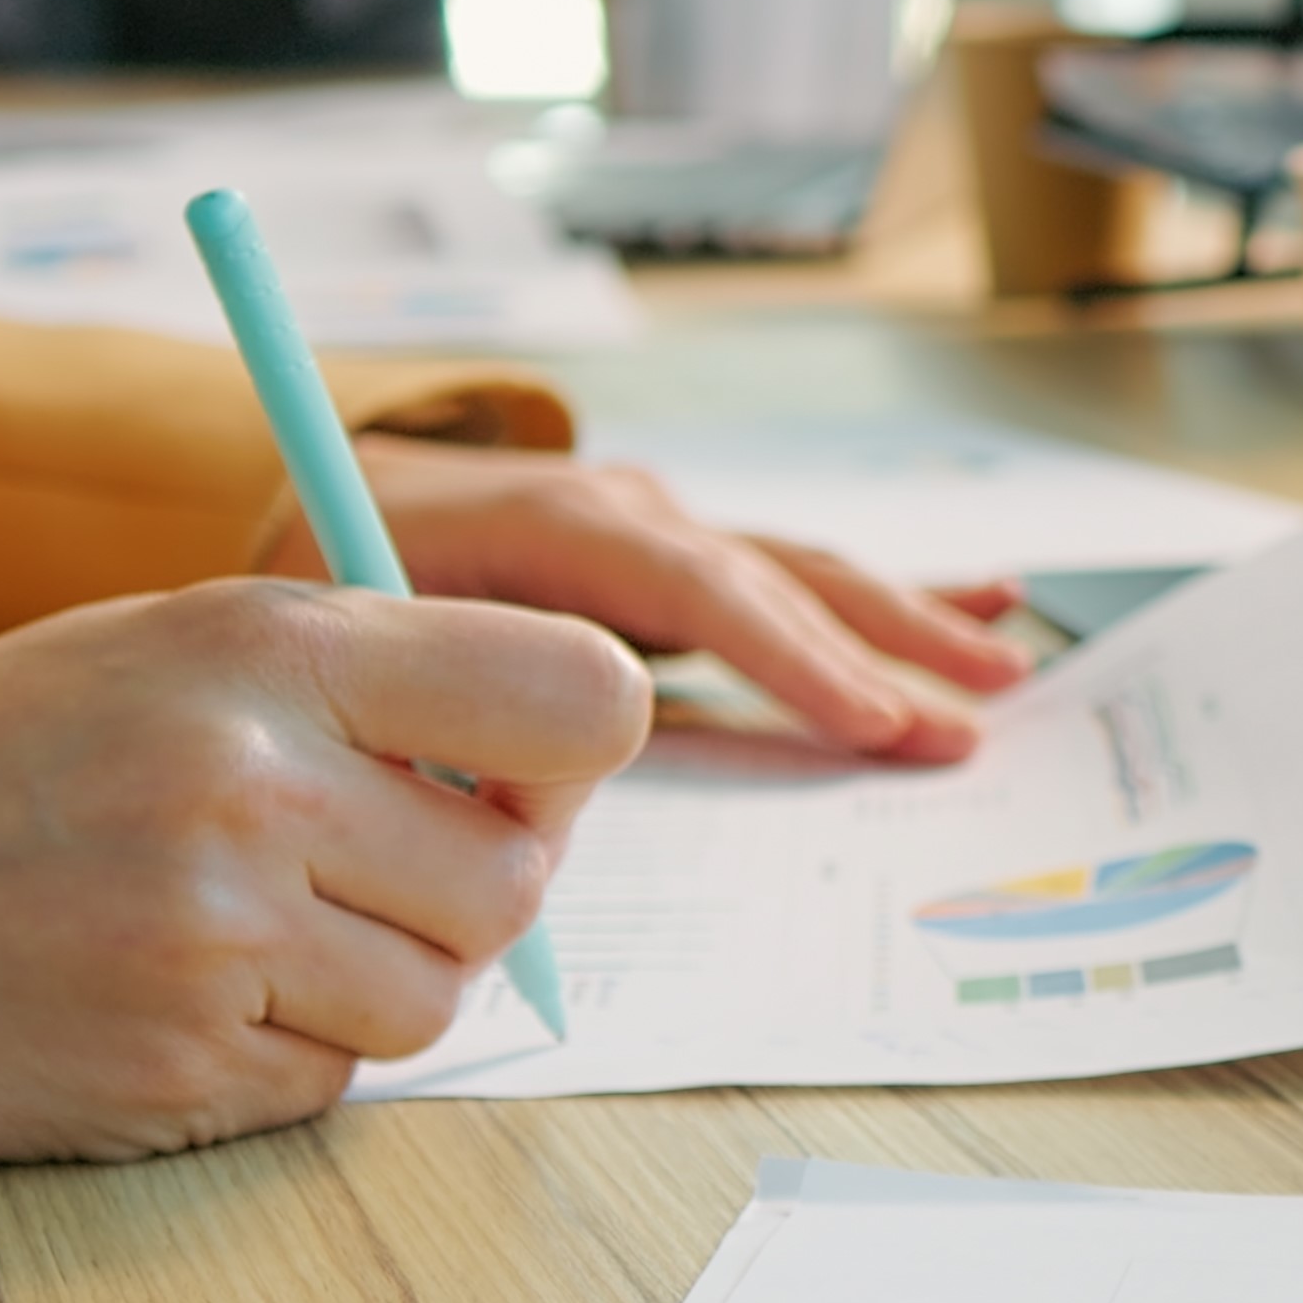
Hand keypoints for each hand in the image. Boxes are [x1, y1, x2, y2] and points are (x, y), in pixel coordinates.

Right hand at [0, 579, 646, 1170]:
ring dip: (358, 993)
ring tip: (210, 942)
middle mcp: (259, 780)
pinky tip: (145, 1010)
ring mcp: (219, 936)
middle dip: (454, 897)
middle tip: (330, 882)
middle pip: (514, 880)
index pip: (583, 697)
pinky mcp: (176, 1073)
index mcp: (266, 643)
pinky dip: (268, 1065)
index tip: (509, 781)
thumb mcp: (142, 656)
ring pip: (434, 1002)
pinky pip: (328, 1088)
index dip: (572, 759)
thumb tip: (546, 771)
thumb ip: (342, 688)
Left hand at [313, 441, 1031, 764]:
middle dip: (879, 650)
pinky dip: (883, 598)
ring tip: (1002, 665)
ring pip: (800, 573)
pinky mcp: (672, 556)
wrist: (301, 492)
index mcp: (550, 524)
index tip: (867, 725)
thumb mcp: (350, 644)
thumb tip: (521, 810)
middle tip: (966, 722)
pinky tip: (983, 603)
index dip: (787, 657)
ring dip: (904, 622)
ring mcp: (656, 526)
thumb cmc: (319, 580)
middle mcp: (622, 510)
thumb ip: (434, 717)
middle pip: (773, 579)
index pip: (695, 589)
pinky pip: (789, 577)